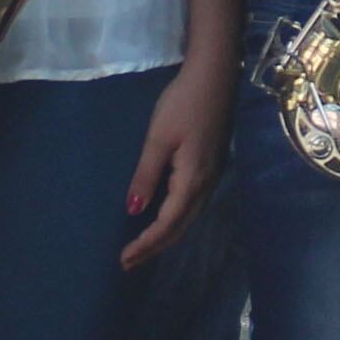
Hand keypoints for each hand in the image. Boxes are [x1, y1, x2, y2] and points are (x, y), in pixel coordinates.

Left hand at [117, 57, 227, 269]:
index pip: (167, 224)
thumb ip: (146, 176)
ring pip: (189, 217)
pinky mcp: (212, 166)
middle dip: (155, 247)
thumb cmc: (183, 104)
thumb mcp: (158, 139)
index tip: (124, 260)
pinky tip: (165, 219)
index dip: (146, 244)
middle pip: (180, 227)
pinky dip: (176, 219)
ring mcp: (213, 176)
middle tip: (129, 263)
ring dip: (166, 236)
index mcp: (192, 180)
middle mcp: (206, 184)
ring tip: (143, 248)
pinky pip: (193, 204)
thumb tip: (133, 211)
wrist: (215, 77)